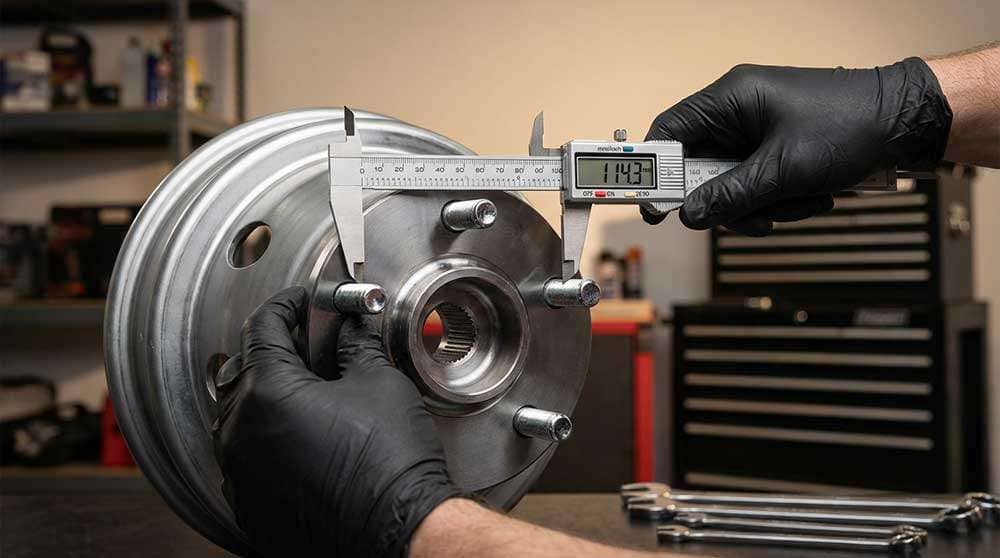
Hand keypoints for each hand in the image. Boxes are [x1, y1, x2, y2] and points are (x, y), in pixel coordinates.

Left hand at [213, 287, 460, 556]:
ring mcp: (240, 472)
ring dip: (266, 395)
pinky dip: (265, 439)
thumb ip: (353, 345)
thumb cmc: (390, 463)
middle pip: (244, 370)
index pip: (262, 327)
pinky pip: (245, 458)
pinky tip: (300, 436)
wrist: (399, 528)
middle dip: (275, 349)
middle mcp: (240, 433)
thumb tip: (348, 328)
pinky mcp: (250, 504)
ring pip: (238, 416)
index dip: (286, 305)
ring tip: (306, 390)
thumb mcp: (378, 381)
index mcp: (267, 393)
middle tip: (309, 342)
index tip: (301, 302)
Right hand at [644, 58, 951, 234]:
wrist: (907, 122)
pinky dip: (778, 200)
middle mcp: (739, 113)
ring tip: (798, 203)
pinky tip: (810, 199)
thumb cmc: (849, 126)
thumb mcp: (783, 169)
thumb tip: (689, 214)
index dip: (655, 170)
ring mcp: (759, 132)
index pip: (669, 131)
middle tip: (746, 218)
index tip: (655, 205)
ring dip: (759, 205)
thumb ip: (730, 195)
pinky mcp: (778, 150)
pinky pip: (758, 185)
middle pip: (700, 167)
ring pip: (731, 183)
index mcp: (731, 99)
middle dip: (724, 199)